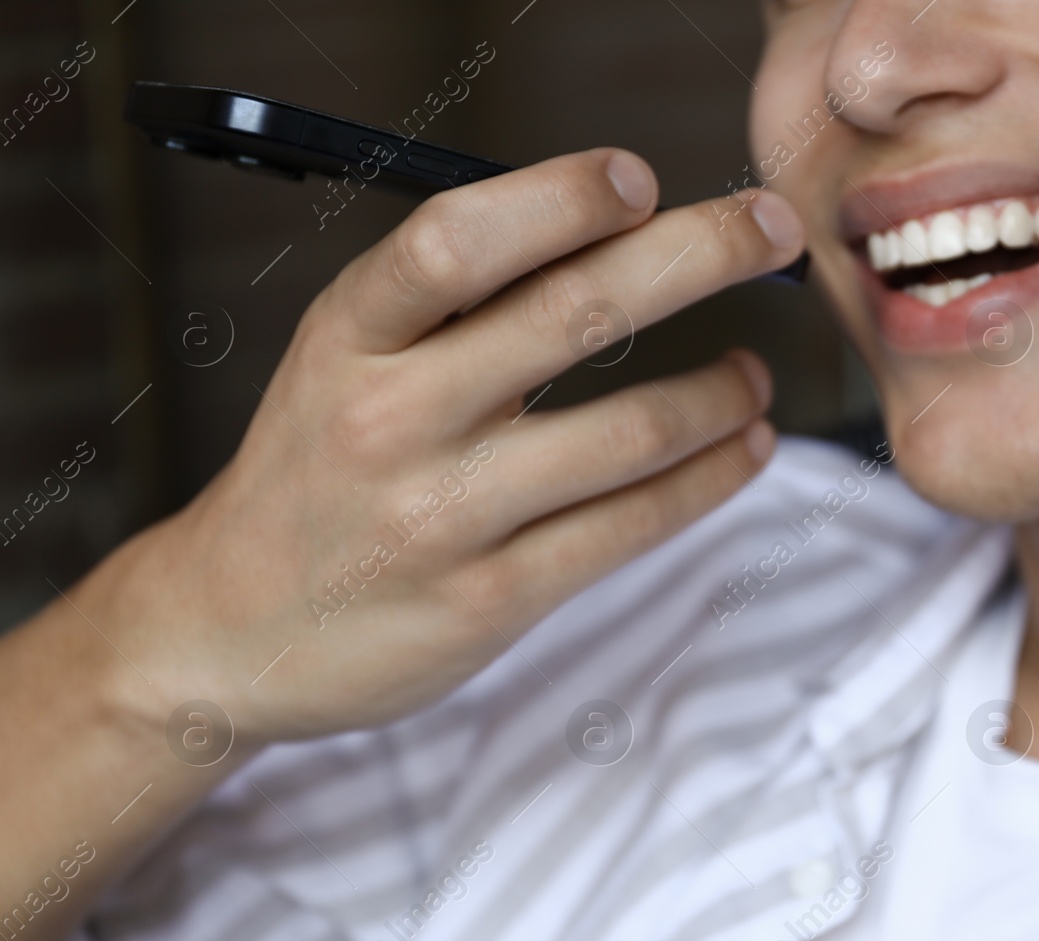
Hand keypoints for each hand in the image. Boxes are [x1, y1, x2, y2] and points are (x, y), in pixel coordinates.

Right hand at [80, 147, 803, 741]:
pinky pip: (629, 526)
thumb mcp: (344, 361)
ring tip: (755, 377)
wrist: (230, 629)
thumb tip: (616, 234)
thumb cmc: (317, 471)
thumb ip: (452, 306)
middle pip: (571, 314)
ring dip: (720, 392)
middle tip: (771, 233)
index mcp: (349, 336)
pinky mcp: (488, 599)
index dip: (559, 199)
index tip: (639, 178)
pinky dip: (708, 478)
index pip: (457, 241)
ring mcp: (441, 516)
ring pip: (626, 433)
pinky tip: (744, 448)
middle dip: (696, 255)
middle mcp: (390, 417)